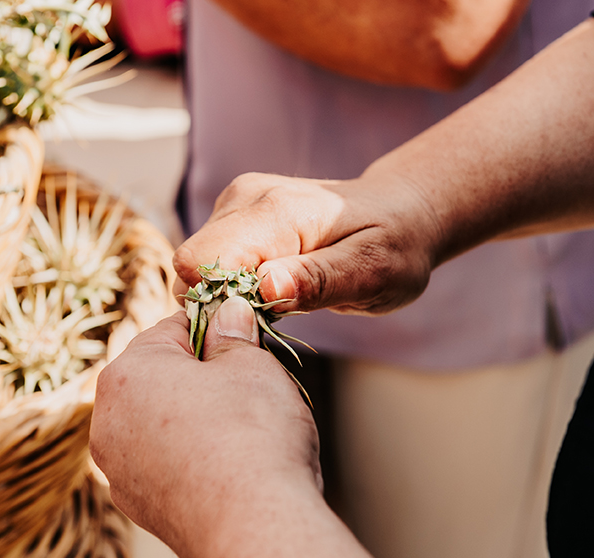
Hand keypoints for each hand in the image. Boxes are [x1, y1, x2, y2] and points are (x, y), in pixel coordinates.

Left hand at [90, 296, 321, 557]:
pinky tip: (226, 465)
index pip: (172, 328)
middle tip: (247, 386)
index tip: (243, 338)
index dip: (215, 328)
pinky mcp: (138, 505)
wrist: (254, 529)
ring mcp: (118, 469)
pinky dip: (190, 457)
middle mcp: (108, 420)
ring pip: (159, 422)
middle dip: (201, 376)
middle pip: (160, 377)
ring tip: (240, 429)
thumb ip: (234, 333)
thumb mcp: (253, 364)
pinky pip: (163, 462)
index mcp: (127, 373)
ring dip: (193, 417)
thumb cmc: (253, 436)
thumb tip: (229, 312)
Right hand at [173, 172, 442, 315]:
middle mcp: (244, 198)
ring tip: (286, 300)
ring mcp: (236, 204)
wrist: (401, 211)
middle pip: (192, 267)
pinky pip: (213, 263)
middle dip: (224, 304)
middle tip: (280, 317)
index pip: (199, 262)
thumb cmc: (394, 245)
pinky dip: (237, 286)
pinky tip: (276, 288)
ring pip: (199, 268)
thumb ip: (319, 281)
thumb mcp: (373, 272)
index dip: (217, 304)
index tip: (260, 323)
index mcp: (275, 211)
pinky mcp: (235, 217)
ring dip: (233, 296)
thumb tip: (267, 289)